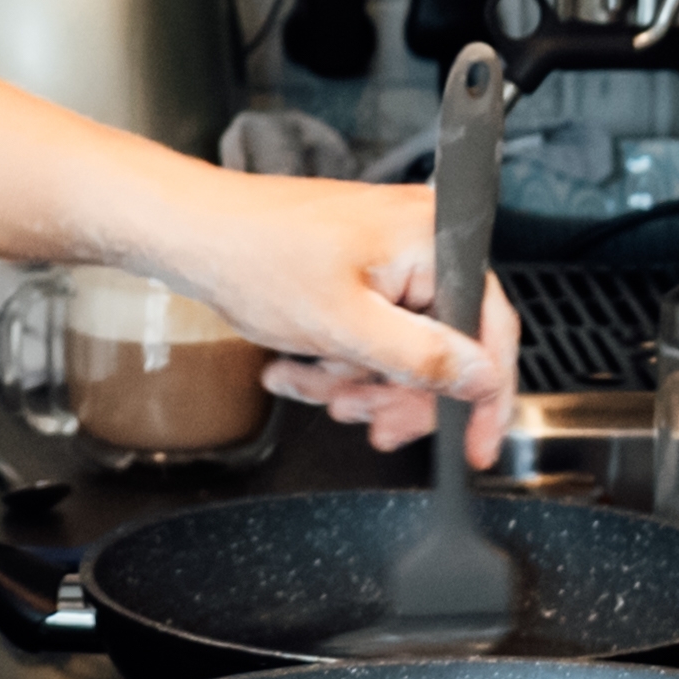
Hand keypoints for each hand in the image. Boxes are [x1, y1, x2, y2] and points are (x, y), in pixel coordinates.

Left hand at [135, 169, 514, 466]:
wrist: (188, 232)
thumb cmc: (255, 258)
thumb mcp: (346, 327)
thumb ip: (424, 358)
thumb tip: (483, 380)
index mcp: (433, 239)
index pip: (490, 328)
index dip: (485, 397)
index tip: (477, 447)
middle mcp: (419, 239)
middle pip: (443, 345)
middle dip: (397, 391)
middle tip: (365, 419)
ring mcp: (388, 252)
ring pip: (401, 346)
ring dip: (357, 379)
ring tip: (311, 383)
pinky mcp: (359, 267)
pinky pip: (370, 330)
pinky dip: (339, 357)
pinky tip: (297, 366)